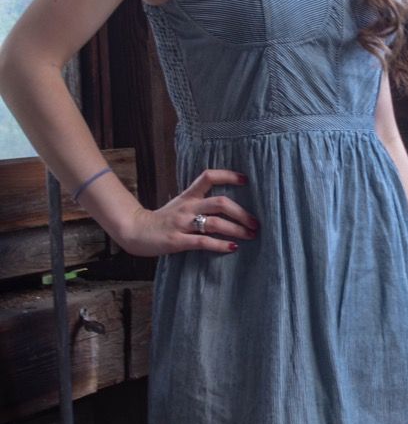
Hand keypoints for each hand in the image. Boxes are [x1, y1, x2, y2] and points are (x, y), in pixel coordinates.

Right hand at [119, 169, 258, 256]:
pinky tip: (233, 248)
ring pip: (216, 222)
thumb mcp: (179, 204)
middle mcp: (188, 206)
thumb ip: (198, 202)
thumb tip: (226, 205)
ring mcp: (182, 223)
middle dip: (242, 213)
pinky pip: (203, 242)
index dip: (228, 175)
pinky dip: (221, 245)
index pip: (208, 176)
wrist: (135, 231)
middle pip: (220, 202)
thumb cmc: (162, 219)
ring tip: (250, 235)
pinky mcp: (177, 241)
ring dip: (237, 229)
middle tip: (255, 222)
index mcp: (188, 195)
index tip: (246, 180)